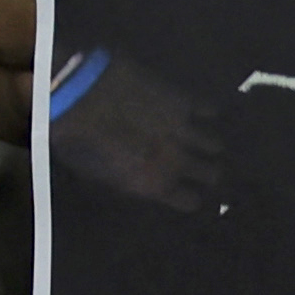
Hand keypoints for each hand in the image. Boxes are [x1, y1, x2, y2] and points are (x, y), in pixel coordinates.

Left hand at [49, 53, 234, 212]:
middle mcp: (176, 161)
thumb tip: (135, 184)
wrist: (80, 93)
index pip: (189, 201)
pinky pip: (209, 110)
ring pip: (214, 144)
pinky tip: (205, 112)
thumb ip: (125, 182)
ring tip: (206, 141)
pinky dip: (209, 112)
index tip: (188, 193)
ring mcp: (183, 129)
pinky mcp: (182, 99)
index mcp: (155, 184)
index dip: (190, 197)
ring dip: (209, 144)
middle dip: (208, 173)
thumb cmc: (80, 139)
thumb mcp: (97, 174)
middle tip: (204, 168)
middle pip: (211, 174)